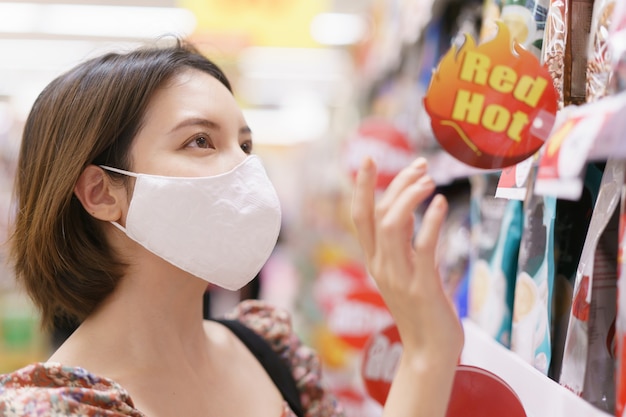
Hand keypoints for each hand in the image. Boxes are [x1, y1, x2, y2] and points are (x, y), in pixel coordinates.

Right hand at [351, 157, 462, 397]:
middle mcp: (381, 266)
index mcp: (375, 261)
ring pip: (393, 226)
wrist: (429, 353)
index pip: (360, 217)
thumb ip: (402, 242)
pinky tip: (440, 204)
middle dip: (394, 184)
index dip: (360, 187)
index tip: (367, 160)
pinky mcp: (422, 287)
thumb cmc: (421, 311)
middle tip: (419, 165)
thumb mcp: (405, 272)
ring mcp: (400, 277)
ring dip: (410, 198)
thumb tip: (408, 209)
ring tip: (429, 180)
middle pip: (377, 215)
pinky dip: (430, 222)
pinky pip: (423, 248)